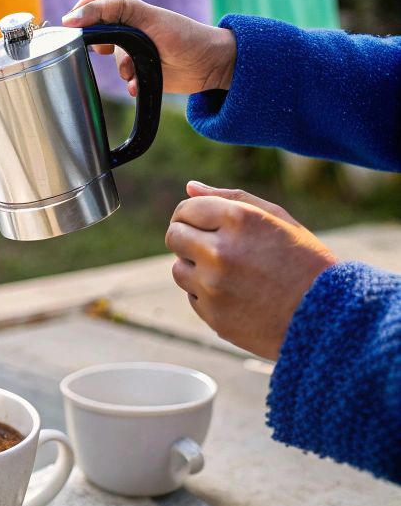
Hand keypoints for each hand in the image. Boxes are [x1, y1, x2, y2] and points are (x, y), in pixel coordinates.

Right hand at [61, 0, 235, 95]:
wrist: (213, 65)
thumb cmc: (184, 36)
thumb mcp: (147, 17)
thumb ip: (113, 9)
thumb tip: (73, 17)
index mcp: (127, 11)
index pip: (91, 7)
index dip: (78, 17)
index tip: (71, 33)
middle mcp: (127, 29)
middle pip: (95, 35)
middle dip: (100, 47)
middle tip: (107, 51)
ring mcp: (133, 51)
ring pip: (110, 61)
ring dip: (121, 68)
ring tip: (135, 71)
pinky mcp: (141, 72)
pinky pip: (124, 79)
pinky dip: (130, 82)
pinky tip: (139, 84)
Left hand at [165, 181, 337, 359]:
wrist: (330, 318)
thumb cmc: (305, 262)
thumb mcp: (277, 220)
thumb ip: (231, 198)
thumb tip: (190, 186)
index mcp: (238, 220)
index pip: (186, 209)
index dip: (193, 215)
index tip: (204, 224)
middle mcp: (220, 251)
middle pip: (174, 235)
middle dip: (188, 238)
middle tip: (214, 247)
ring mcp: (214, 286)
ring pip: (178, 268)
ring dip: (196, 268)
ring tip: (233, 274)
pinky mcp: (213, 315)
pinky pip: (193, 297)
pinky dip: (207, 295)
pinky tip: (239, 295)